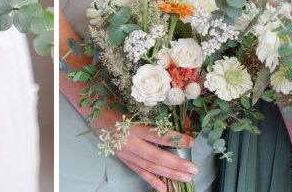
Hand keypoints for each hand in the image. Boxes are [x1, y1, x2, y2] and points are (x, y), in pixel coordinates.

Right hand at [62, 68, 198, 190]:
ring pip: (150, 167)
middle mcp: (131, 143)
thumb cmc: (122, 108)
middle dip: (176, 164)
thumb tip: (178, 127)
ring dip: (169, 174)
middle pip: (156, 156)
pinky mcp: (125, 160)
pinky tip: (164, 188)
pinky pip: (140, 172)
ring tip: (186, 177)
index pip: (158, 135)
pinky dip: (152, 181)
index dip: (176, 139)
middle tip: (193, 169)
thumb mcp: (138, 110)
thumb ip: (155, 119)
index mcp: (135, 127)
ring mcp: (127, 154)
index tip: (192, 142)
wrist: (98, 116)